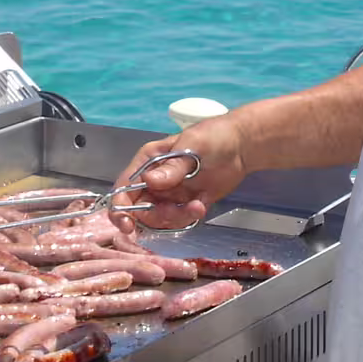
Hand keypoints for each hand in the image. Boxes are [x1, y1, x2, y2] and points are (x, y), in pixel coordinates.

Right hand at [111, 116, 249, 229]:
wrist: (242, 146)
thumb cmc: (213, 137)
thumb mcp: (191, 147)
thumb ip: (172, 167)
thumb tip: (148, 180)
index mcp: (148, 162)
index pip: (124, 187)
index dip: (120, 208)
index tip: (126, 224)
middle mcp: (154, 180)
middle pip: (140, 209)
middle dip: (156, 215)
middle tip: (177, 212)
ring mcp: (170, 194)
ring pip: (159, 218)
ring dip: (176, 217)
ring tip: (197, 206)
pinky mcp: (186, 204)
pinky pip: (179, 220)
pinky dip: (188, 217)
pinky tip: (202, 205)